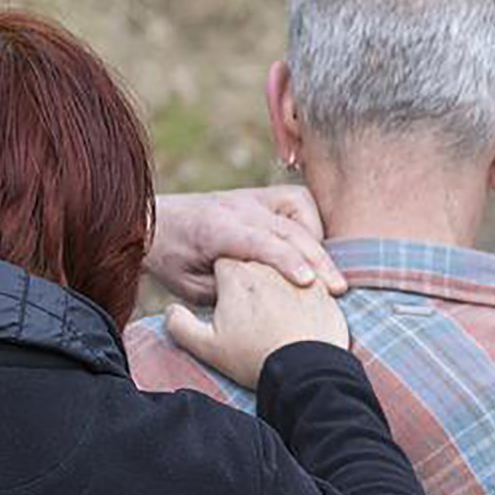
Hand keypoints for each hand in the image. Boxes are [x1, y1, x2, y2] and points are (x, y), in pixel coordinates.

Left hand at [146, 187, 346, 304]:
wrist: (155, 220)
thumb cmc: (171, 259)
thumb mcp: (188, 286)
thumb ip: (226, 290)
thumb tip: (263, 298)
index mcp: (215, 229)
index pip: (258, 242)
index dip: (286, 261)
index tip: (309, 282)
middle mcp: (236, 207)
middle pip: (287, 228)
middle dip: (316, 258)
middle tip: (338, 289)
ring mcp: (250, 197)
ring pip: (299, 207)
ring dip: (319, 238)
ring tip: (330, 274)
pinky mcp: (260, 196)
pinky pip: (297, 200)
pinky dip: (312, 222)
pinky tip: (315, 250)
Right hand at [165, 260, 348, 387]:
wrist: (304, 371)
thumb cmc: (253, 357)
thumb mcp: (206, 347)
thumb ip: (180, 325)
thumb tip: (171, 310)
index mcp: (236, 274)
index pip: (222, 261)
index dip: (222, 279)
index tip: (224, 297)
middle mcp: (267, 266)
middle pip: (253, 261)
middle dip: (249, 279)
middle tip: (248, 310)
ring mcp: (297, 274)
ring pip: (282, 271)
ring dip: (277, 286)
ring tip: (274, 317)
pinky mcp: (323, 290)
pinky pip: (310, 284)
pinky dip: (302, 296)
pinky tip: (296, 317)